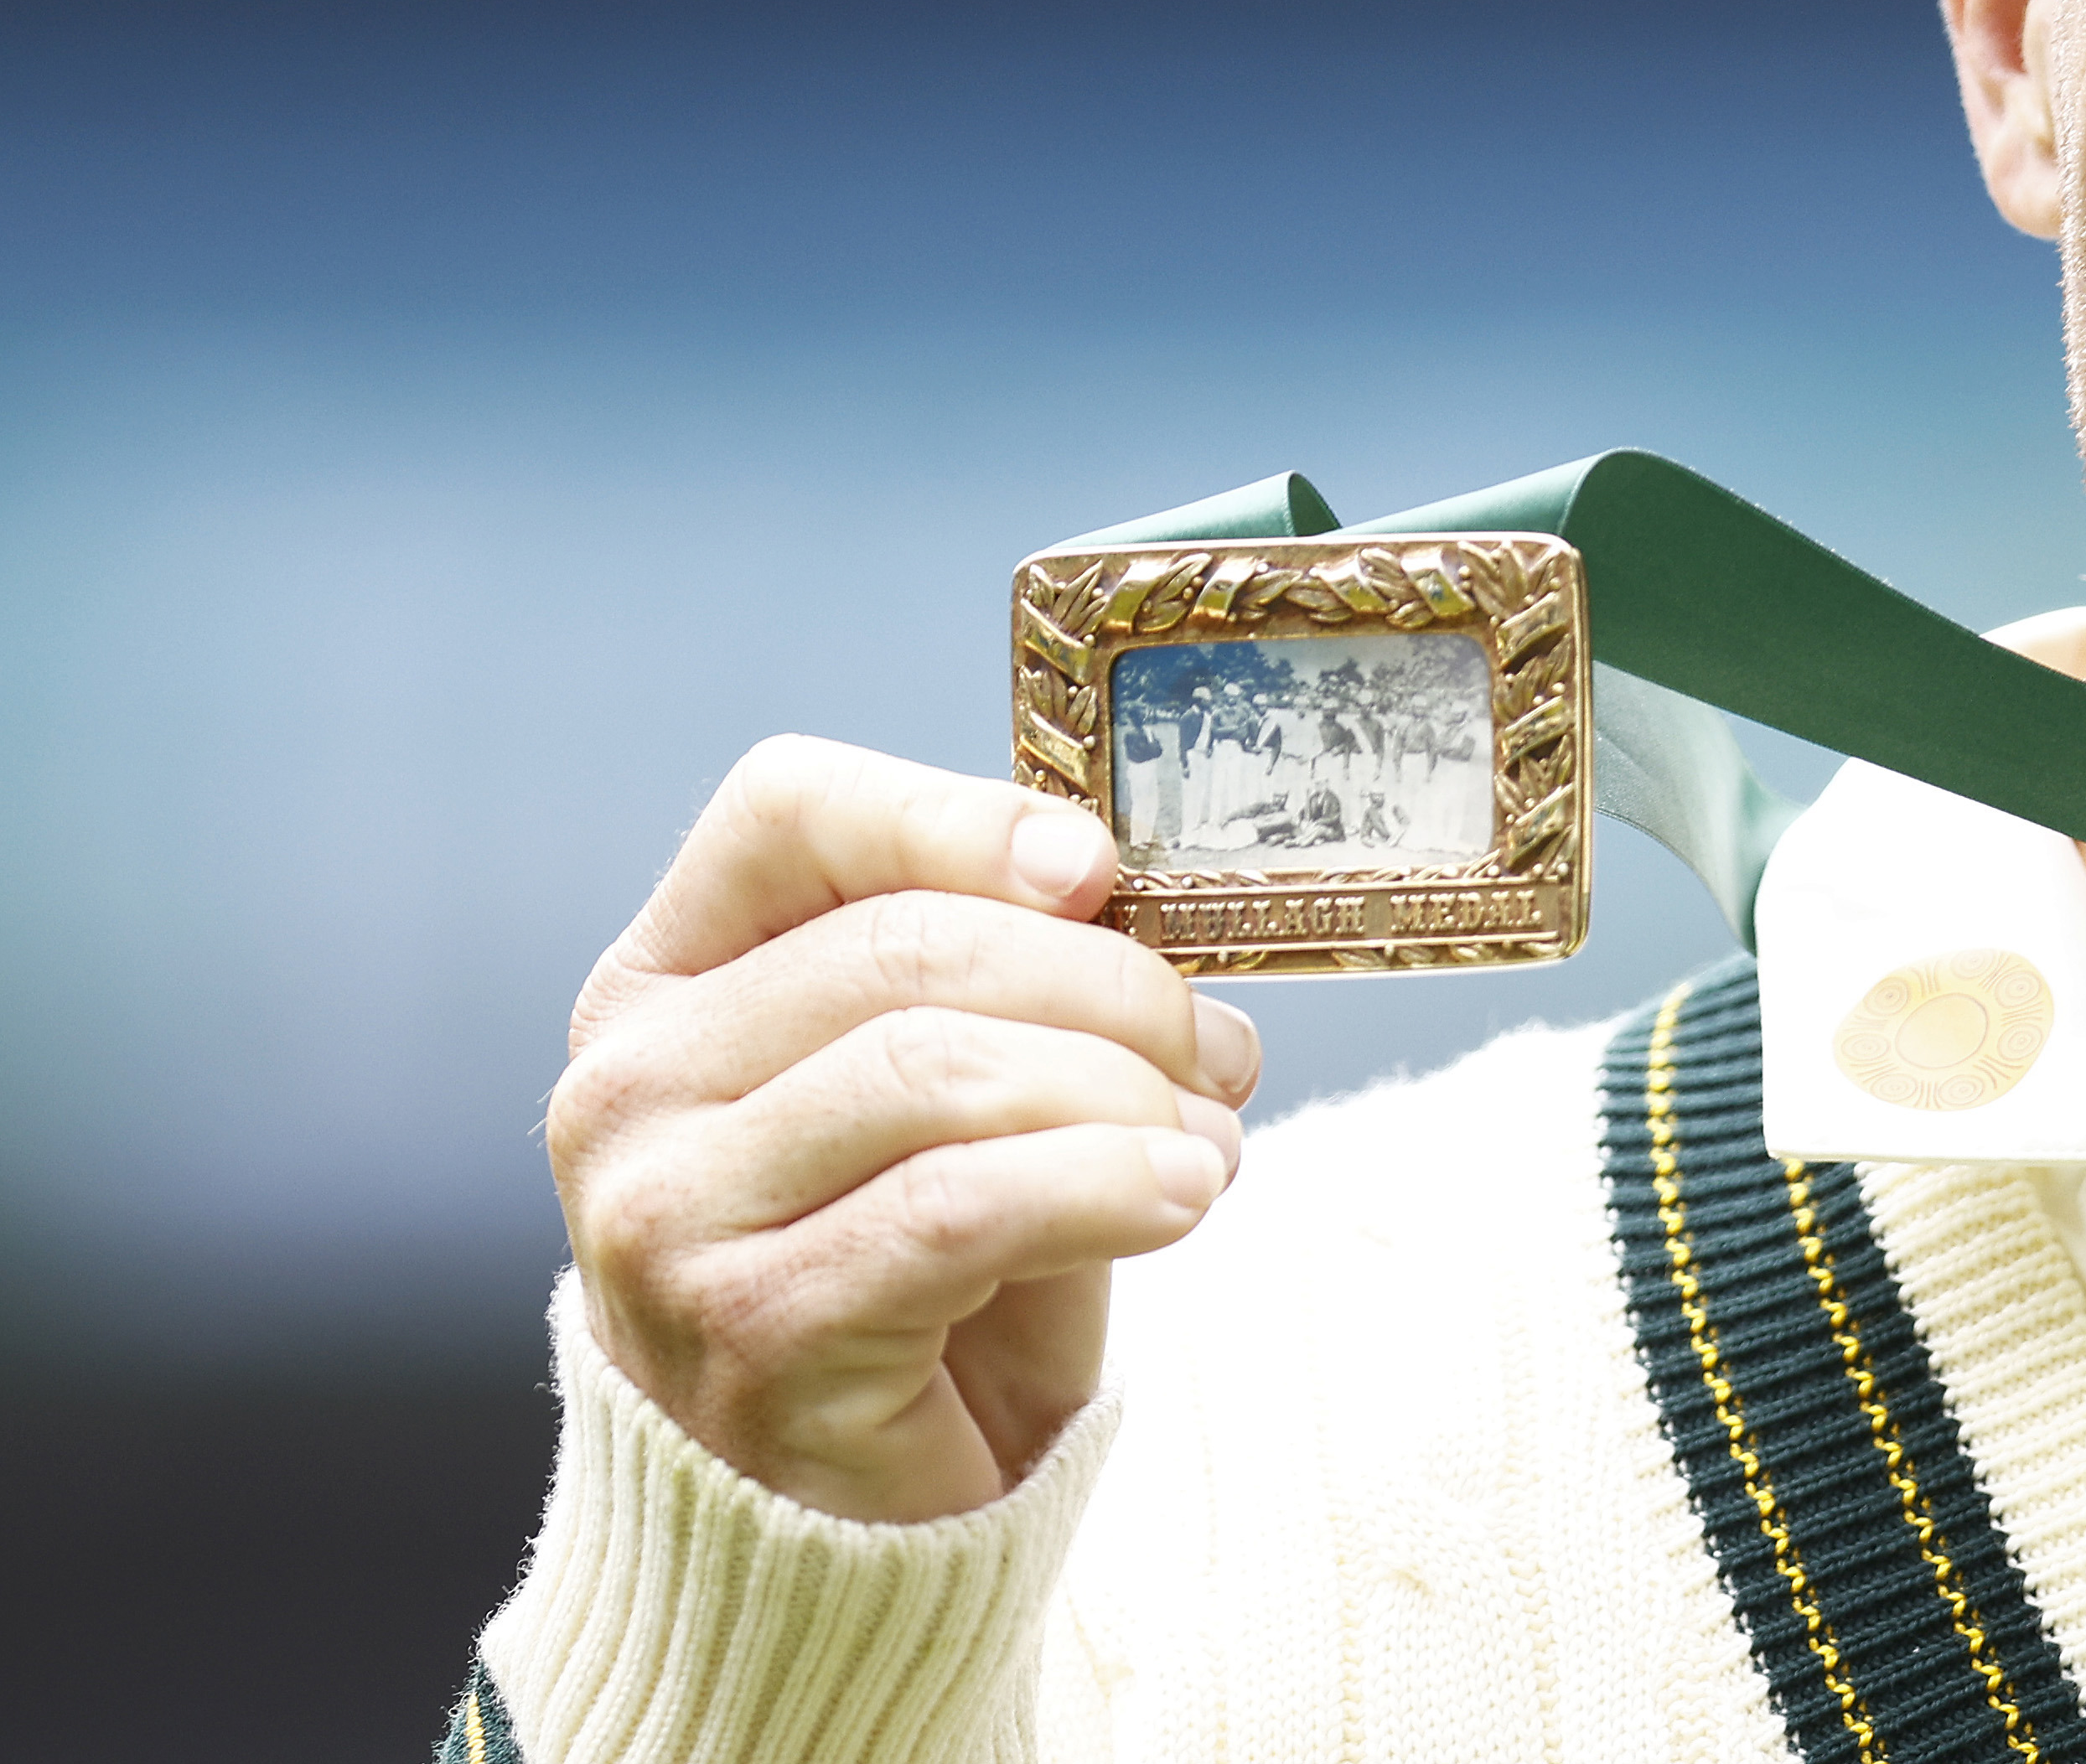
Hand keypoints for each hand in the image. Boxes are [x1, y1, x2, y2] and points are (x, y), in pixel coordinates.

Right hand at [546, 737, 1261, 1522]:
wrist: (851, 1515)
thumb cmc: (917, 1272)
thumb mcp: (957, 1093)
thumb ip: (1011, 983)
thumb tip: (1133, 893)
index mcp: (665, 983)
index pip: (786, 811)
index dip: (959, 814)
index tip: (1099, 867)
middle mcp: (632, 1088)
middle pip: (901, 947)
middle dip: (1103, 983)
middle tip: (1212, 1047)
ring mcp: (667, 1218)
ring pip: (935, 1072)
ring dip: (1118, 1093)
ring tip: (1206, 1139)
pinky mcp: (748, 1337)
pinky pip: (956, 1212)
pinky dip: (1099, 1185)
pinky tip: (1179, 1195)